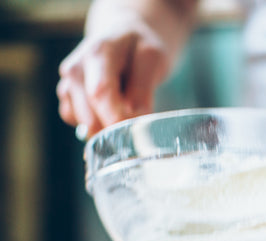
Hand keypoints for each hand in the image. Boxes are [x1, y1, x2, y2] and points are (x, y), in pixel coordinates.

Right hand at [56, 16, 170, 137]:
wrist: (123, 36)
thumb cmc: (139, 47)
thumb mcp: (151, 58)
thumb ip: (142, 88)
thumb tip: (133, 118)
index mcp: (97, 54)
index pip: (100, 93)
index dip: (116, 119)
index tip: (134, 132)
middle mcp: (75, 69)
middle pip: (88, 115)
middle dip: (114, 129)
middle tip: (136, 126)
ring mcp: (68, 84)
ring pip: (84, 124)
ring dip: (107, 126)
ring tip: (125, 105)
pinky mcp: (68, 98)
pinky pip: (80, 124)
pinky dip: (98, 124)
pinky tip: (111, 108)